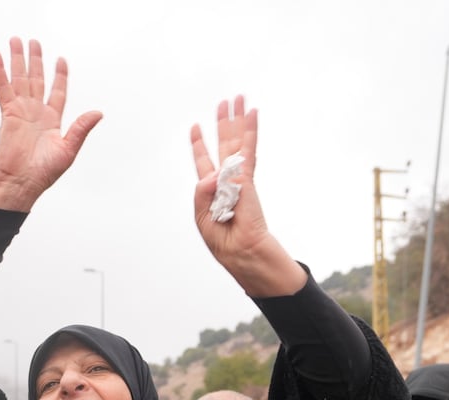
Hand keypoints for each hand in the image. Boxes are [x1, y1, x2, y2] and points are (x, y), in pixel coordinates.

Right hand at [0, 38, 101, 212]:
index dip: (59, 76)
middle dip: (36, 60)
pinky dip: (0, 72)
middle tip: (33, 42)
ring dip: (17, 60)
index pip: (57, 91)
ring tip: (16, 40)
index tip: (61, 60)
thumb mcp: (68, 150)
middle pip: (36, 79)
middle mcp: (36, 113)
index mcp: (52, 121)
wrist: (21, 182)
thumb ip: (81, 128)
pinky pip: (3, 88)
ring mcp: (21, 111)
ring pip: (20, 79)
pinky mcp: (7, 113)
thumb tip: (98, 112)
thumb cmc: (43, 173)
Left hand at [190, 97, 303, 296]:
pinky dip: (250, 130)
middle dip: (224, 122)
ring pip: (237, 141)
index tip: (195, 127)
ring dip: (237, 119)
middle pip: (224, 144)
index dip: (200, 144)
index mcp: (212, 191)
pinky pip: (247, 150)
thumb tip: (212, 173)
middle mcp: (226, 179)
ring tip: (239, 98)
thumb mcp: (203, 218)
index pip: (204, 162)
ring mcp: (239, 177)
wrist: (243, 252)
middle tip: (226, 101)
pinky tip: (253, 113)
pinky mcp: (248, 178)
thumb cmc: (224, 242)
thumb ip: (202, 193)